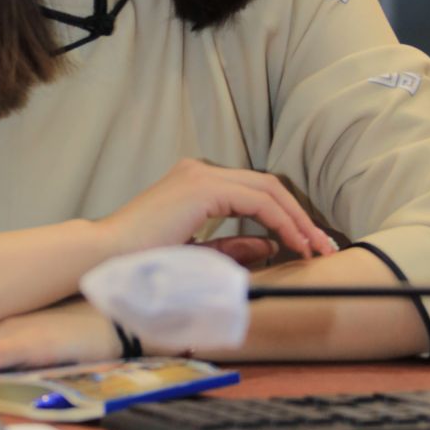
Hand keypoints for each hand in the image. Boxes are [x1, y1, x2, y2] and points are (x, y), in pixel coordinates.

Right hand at [99, 159, 333, 260]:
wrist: (105, 255)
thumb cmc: (141, 260)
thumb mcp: (195, 254)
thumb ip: (230, 247)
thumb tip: (270, 245)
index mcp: (196, 182)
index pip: (255, 192)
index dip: (287, 217)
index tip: (307, 246)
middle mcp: (201, 170)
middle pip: (268, 185)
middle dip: (300, 217)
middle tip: (323, 246)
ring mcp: (201, 175)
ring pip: (267, 188)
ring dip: (296, 219)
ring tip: (315, 247)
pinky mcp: (202, 187)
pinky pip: (256, 200)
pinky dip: (279, 221)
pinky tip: (292, 243)